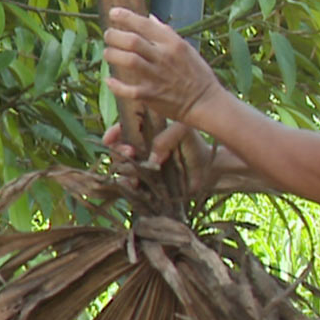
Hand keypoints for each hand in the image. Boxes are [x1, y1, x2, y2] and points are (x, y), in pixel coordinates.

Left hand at [103, 7, 222, 123]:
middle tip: (108, 35)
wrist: (206, 102)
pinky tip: (108, 80)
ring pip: (129, 60)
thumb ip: (166, 33)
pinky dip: (115, 85)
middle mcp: (164, 57)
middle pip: (132, 41)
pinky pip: (128, 89)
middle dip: (114, 35)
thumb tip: (149, 17)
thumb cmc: (197, 74)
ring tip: (108, 53)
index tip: (113, 13)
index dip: (126, 17)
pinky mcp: (151, 95)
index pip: (145, 24)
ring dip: (113, 55)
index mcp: (173, 44)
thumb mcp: (186, 48)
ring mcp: (157, 76)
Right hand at [104, 119, 275, 198]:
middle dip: (119, 152)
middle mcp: (141, 151)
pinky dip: (130, 188)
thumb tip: (153, 159)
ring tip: (132, 170)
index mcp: (146, 133)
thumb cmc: (196, 144)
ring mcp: (144, 169)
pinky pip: (133, 188)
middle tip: (130, 152)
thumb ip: (167, 138)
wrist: (210, 167)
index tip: (109, 138)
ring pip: (122, 171)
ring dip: (123, 170)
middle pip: (118, 152)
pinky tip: (135, 185)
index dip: (114, 133)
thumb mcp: (184, 131)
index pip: (123, 130)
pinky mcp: (149, 186)